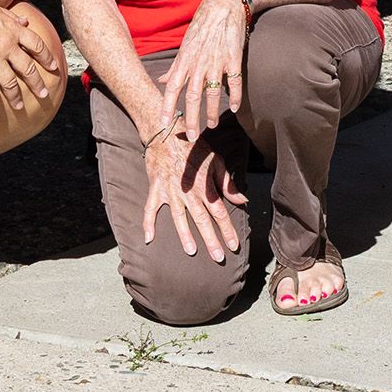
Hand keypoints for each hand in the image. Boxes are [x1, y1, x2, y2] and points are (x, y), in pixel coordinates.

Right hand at [140, 124, 246, 259]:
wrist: (167, 132)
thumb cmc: (194, 147)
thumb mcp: (216, 161)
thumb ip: (228, 183)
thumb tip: (243, 200)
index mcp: (205, 186)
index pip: (219, 212)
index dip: (227, 230)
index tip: (234, 246)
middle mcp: (189, 191)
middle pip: (202, 219)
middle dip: (211, 240)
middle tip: (218, 258)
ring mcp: (171, 191)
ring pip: (179, 217)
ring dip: (185, 235)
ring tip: (191, 251)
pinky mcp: (156, 189)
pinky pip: (150, 209)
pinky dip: (148, 223)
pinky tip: (148, 239)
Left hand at [158, 0, 249, 138]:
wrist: (223, 6)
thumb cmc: (202, 27)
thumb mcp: (184, 46)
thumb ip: (175, 67)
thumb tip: (161, 81)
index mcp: (185, 61)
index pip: (172, 88)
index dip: (166, 107)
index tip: (163, 124)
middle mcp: (198, 63)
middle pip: (192, 96)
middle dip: (190, 118)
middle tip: (190, 137)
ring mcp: (216, 61)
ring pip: (213, 92)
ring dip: (212, 111)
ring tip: (212, 125)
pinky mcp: (233, 58)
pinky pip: (235, 81)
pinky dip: (235, 96)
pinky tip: (234, 108)